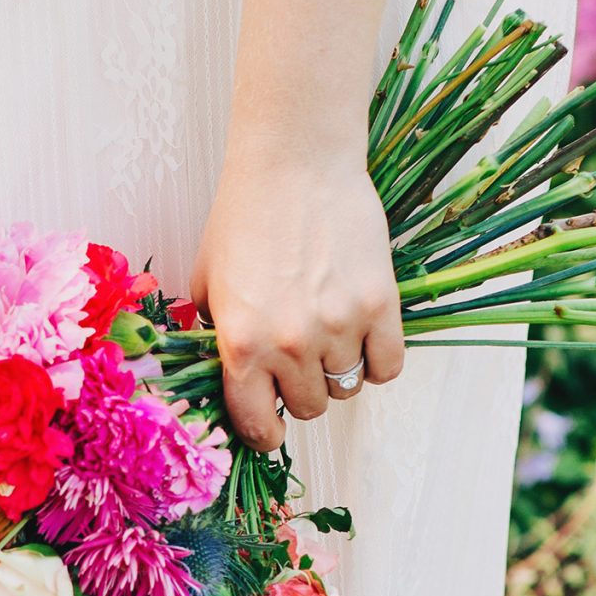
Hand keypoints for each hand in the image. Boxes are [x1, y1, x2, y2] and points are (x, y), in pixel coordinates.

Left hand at [190, 144, 404, 450]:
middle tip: (299, 357)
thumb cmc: (243, 217)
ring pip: (347, 388)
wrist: (294, 162)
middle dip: (302, 390)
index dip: (264, 432)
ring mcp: (338, 326)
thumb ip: (218, 339)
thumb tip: (234, 382)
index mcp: (240, 344)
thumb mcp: (208, 284)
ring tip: (329, 334)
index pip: (256, 424)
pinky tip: (362, 336)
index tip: (270, 426)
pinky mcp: (379, 304)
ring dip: (338, 371)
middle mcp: (289, 344)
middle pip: (309, 407)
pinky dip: (377, 360)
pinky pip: (387, 366)